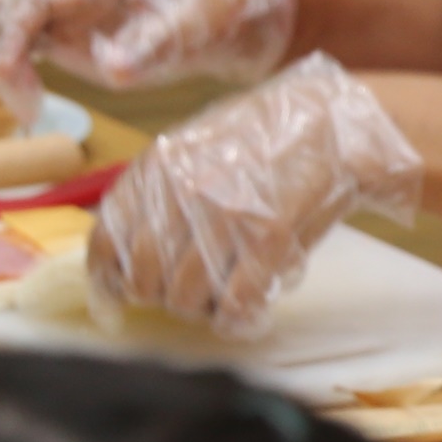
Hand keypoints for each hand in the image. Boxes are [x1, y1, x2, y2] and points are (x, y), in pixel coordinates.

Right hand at [0, 0, 296, 123]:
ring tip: (30, 109)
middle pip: (2, 2)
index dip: (11, 33)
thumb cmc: (224, 1)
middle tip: (25, 105)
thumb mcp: (197, 21)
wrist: (246, 6)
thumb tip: (111, 68)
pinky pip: (27, 41)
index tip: (8, 75)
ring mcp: (74, 7)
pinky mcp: (77, 31)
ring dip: (3, 62)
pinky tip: (34, 104)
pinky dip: (17, 70)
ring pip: (7, 21)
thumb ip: (153, 44)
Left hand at [88, 55, 422, 339]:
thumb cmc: (264, 141)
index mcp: (157, 168)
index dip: (109, 281)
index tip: (118, 301)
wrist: (333, 122)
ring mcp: (226, 214)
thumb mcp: (194, 152)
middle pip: (146, 279)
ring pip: (187, 298)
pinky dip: (237, 319)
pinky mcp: (269, 236)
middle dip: (163, 299)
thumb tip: (125, 259)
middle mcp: (183, 191)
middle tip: (188, 298)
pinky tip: (247, 314)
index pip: (108, 241)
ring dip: (203, 311)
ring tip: (223, 300)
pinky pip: (235, 302)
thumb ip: (156, 196)